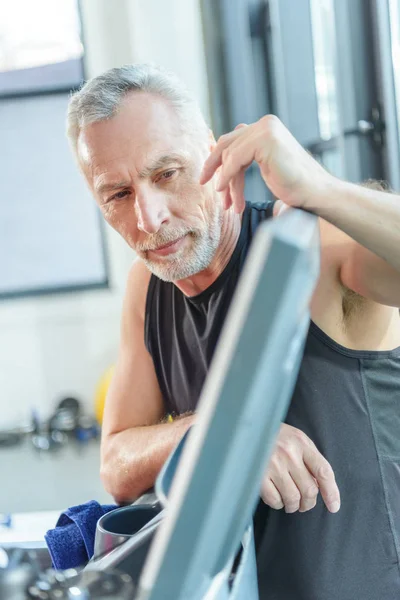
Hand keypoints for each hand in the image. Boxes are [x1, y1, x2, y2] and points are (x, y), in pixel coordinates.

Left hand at [199, 116, 333, 212]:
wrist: (314, 193)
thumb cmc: (293, 185)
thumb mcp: (265, 166)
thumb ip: (246, 156)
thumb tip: (220, 160)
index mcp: (265, 127)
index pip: (231, 141)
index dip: (216, 160)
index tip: (207, 179)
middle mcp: (265, 124)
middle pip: (226, 145)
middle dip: (214, 168)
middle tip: (207, 187)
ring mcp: (266, 129)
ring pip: (230, 156)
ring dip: (227, 183)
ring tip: (230, 204)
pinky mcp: (265, 140)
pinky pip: (234, 159)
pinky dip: (228, 178)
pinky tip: (227, 193)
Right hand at [261, 423, 339, 513]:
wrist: (248, 428)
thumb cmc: (274, 435)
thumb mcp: (295, 438)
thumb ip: (309, 458)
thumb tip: (320, 487)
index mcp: (301, 442)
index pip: (323, 471)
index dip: (331, 492)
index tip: (334, 507)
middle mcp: (288, 453)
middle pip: (309, 490)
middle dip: (309, 503)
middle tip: (304, 503)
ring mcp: (273, 464)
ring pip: (293, 498)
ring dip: (293, 505)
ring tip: (290, 502)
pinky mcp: (258, 475)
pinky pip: (274, 500)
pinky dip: (277, 503)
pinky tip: (276, 496)